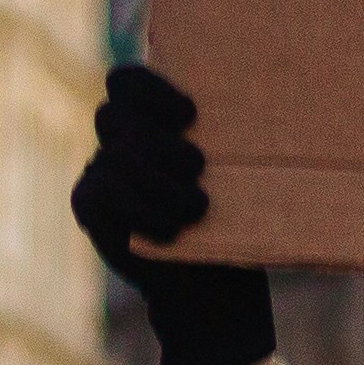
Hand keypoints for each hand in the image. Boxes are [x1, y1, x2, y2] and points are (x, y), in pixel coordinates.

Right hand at [72, 65, 281, 364]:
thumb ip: (228, 136)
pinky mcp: (89, 202)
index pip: (128, 80)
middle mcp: (121, 135)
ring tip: (197, 209)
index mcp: (153, 115)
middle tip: (199, 168)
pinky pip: (104, 192)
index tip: (190, 115)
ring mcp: (101, 166)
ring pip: (118, 154)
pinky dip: (142, 212)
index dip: (151, 89)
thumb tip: (274, 100)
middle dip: (164, 144)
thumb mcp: (235, 172)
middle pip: (118, 114)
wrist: (210, 284)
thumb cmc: (234, 216)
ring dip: (161, 185)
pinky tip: (169, 232)